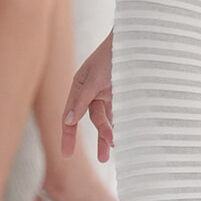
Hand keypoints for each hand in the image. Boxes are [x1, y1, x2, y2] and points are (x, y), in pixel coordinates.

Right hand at [63, 29, 113, 162]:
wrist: (133, 40)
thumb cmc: (111, 55)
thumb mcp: (95, 79)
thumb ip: (82, 101)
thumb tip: (68, 121)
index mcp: (78, 86)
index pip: (70, 116)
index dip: (67, 135)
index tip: (67, 154)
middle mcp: (90, 91)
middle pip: (92, 120)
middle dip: (98, 138)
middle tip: (102, 159)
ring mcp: (105, 92)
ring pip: (106, 118)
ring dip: (110, 133)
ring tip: (115, 149)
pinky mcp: (119, 93)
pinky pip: (117, 112)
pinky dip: (119, 123)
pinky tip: (123, 134)